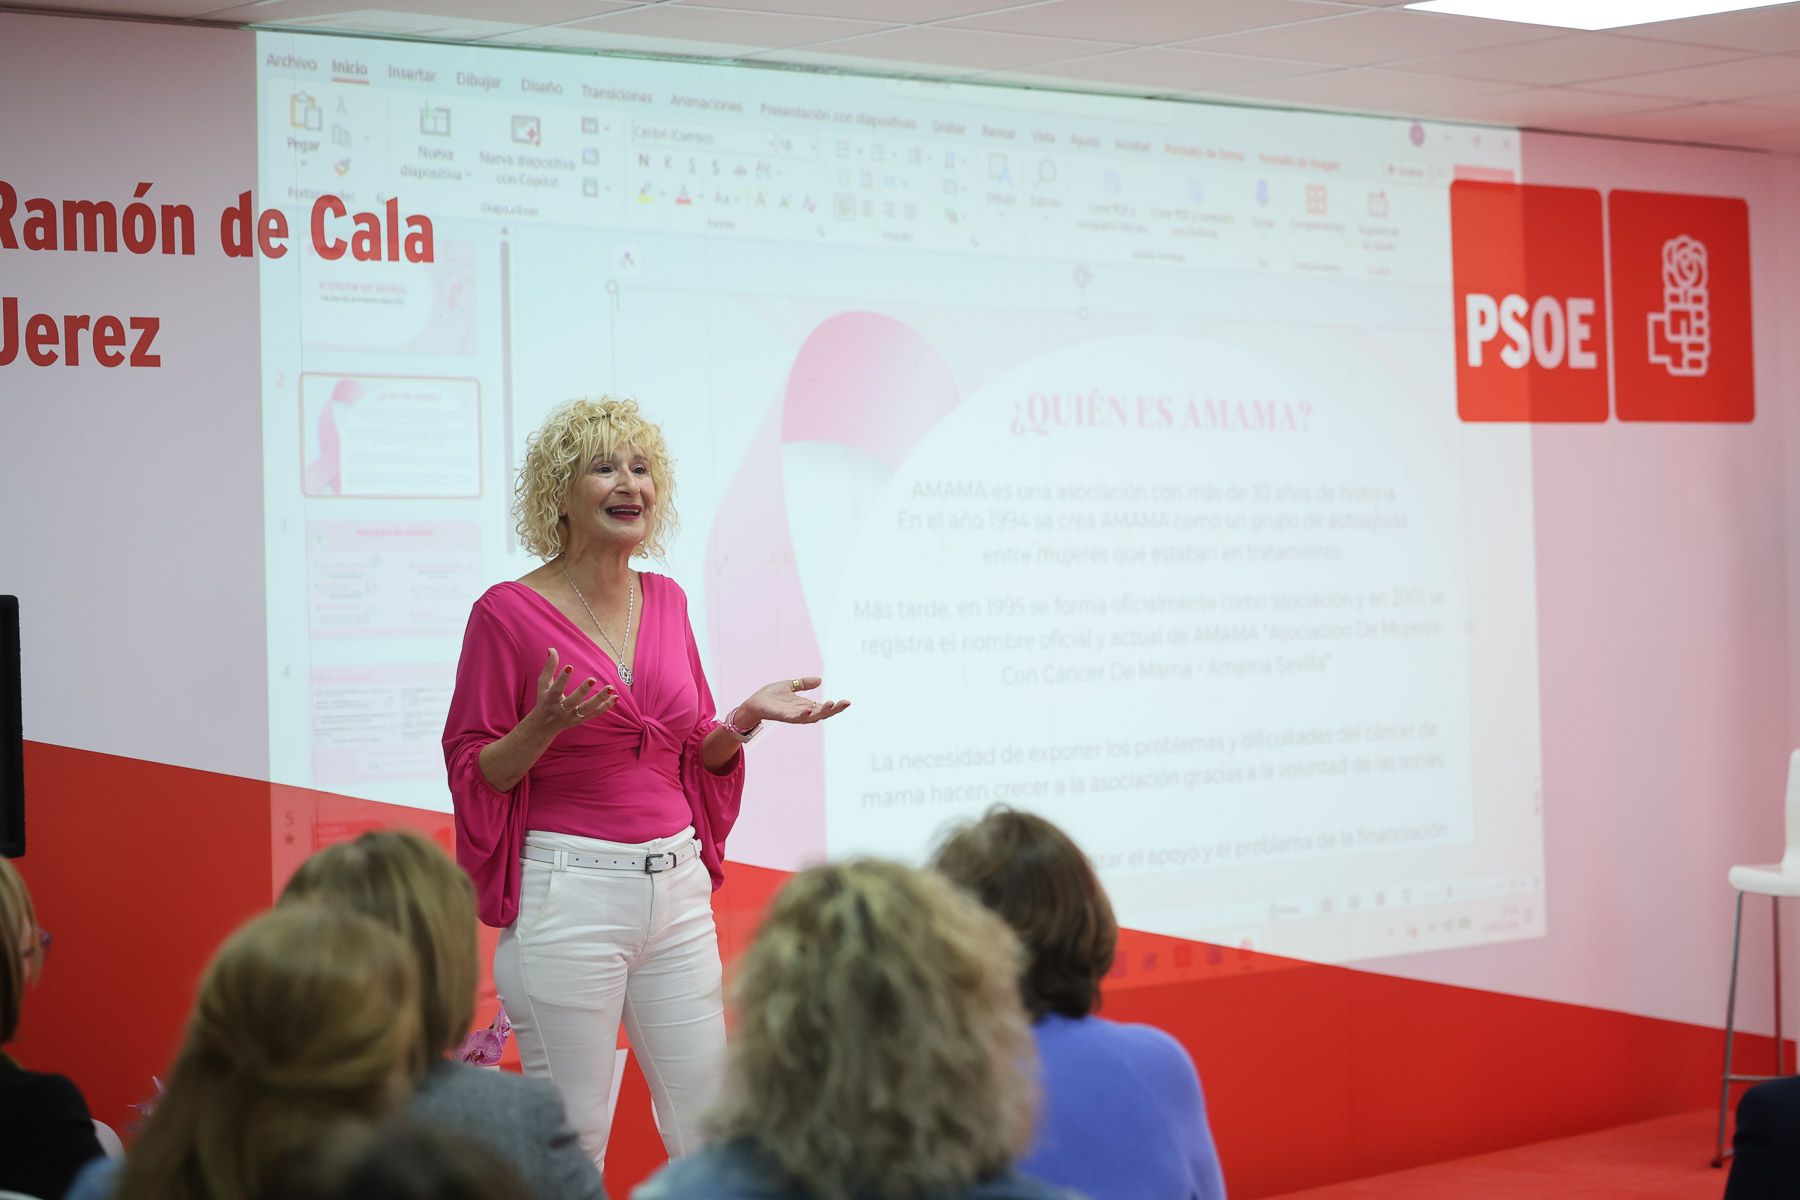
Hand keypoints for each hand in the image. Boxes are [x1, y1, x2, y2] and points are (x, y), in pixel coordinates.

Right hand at [527, 648, 617, 733]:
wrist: (544, 725)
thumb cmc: (544, 699)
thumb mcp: (543, 684)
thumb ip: (549, 667)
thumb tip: (552, 649)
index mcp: (550, 699)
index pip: (556, 689)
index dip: (562, 678)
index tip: (570, 666)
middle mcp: (561, 709)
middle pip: (573, 701)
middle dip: (582, 690)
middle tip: (592, 679)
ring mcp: (572, 716)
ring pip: (587, 709)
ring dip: (599, 699)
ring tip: (611, 688)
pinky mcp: (581, 720)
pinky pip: (595, 714)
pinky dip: (605, 707)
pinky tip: (615, 697)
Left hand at [734, 676, 849, 727]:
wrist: (753, 703)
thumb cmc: (771, 696)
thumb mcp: (790, 685)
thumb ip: (804, 684)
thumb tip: (820, 680)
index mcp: (805, 706)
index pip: (824, 708)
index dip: (836, 706)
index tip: (847, 702)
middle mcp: (801, 713)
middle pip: (822, 714)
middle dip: (834, 710)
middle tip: (845, 704)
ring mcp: (792, 715)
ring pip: (811, 717)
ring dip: (822, 712)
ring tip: (832, 704)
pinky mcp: (782, 716)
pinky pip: (794, 717)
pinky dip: (802, 715)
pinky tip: (808, 710)